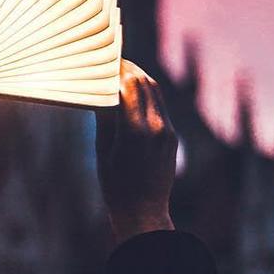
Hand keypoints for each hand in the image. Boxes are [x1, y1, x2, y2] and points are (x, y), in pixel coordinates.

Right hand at [95, 59, 176, 245]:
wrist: (144, 213)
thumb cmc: (115, 186)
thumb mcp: (103, 151)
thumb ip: (105, 118)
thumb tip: (102, 90)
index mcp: (135, 131)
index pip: (129, 86)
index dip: (117, 70)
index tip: (104, 62)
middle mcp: (156, 128)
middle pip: (145, 83)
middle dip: (129, 68)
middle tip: (112, 60)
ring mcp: (167, 132)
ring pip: (155, 91)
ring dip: (140, 77)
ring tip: (122, 70)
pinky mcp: (172, 137)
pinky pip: (160, 105)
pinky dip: (146, 92)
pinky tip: (133, 90)